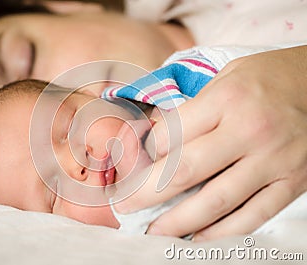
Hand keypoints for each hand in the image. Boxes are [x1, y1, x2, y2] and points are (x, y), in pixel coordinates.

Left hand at [113, 46, 306, 240]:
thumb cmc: (266, 78)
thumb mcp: (225, 77)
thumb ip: (193, 109)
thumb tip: (157, 141)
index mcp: (226, 100)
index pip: (171, 134)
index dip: (146, 152)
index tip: (136, 163)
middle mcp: (248, 131)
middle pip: (185, 172)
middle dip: (146, 194)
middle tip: (124, 207)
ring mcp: (273, 160)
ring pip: (216, 201)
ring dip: (178, 222)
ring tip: (152, 232)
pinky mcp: (292, 182)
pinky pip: (252, 216)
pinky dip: (221, 232)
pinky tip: (197, 237)